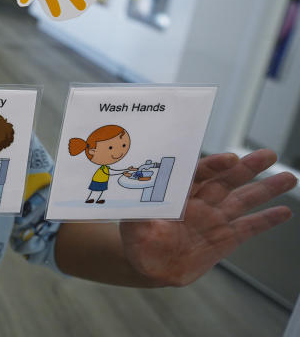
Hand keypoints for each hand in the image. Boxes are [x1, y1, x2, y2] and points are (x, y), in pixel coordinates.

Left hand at [119, 150, 296, 286]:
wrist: (149, 264)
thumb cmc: (137, 240)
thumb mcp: (133, 225)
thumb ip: (139, 214)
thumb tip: (139, 203)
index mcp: (178, 193)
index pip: (197, 174)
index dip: (213, 166)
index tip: (230, 159)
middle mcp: (199, 201)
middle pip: (225, 180)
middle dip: (247, 167)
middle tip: (268, 154)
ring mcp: (214, 218)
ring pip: (243, 200)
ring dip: (265, 189)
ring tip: (288, 177)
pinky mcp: (225, 238)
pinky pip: (249, 227)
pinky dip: (266, 220)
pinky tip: (284, 211)